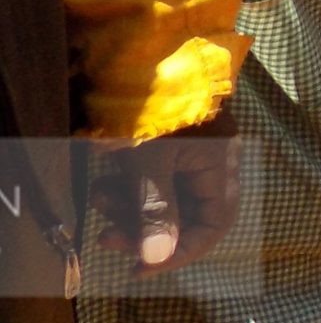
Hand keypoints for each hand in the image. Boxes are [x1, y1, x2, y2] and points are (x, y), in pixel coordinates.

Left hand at [89, 109, 239, 275]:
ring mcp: (190, 155)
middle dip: (144, 230)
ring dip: (130, 209)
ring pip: (165, 200)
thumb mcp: (150, 161)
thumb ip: (155, 211)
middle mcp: (211, 165)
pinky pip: (153, 181)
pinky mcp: (168, 148)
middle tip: (106, 236)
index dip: (179, 253)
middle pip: (185, 216)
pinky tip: (105, 182)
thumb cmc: (154, 107)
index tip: (140, 268)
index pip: (213, 226)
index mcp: (219, 167)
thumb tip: (157, 260)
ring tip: (99, 199)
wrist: (147, 54)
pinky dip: (129, 190)